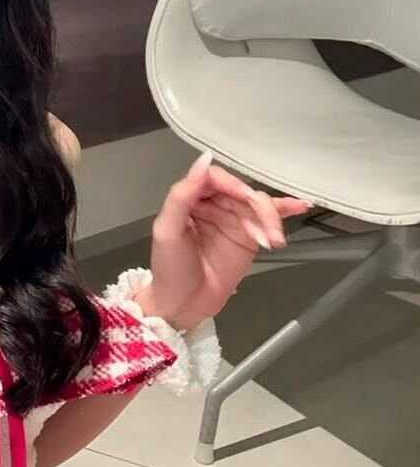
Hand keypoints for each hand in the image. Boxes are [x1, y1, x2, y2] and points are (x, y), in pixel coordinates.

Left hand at [139, 151, 312, 329]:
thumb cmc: (170, 269)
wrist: (184, 304)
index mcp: (190, 198)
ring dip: (272, 219)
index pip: (216, 178)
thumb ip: (182, 196)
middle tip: (264, 230)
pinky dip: (285, 211)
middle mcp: (213, 204)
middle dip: (258, 208)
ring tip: (274, 240)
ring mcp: (233, 219)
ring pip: (259, 205)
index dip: (233, 184)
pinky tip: (299, 206)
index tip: (245, 197)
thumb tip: (201, 163)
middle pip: (243, 191)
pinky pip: (269, 218)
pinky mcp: (249, 235)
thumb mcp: (168, 231)